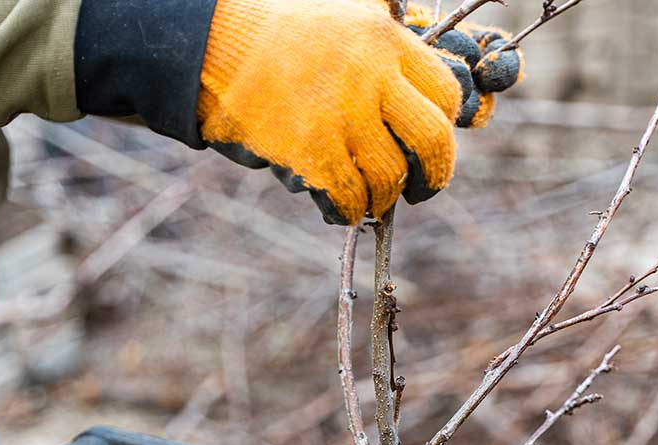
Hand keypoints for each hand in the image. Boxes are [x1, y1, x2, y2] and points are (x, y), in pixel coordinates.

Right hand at [196, 0, 522, 223]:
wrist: (209, 40)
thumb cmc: (277, 26)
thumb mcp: (347, 10)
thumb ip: (391, 39)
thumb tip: (440, 76)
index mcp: (384, 40)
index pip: (445, 93)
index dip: (448, 125)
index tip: (433, 141)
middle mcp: (370, 77)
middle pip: (432, 140)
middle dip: (434, 175)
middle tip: (420, 188)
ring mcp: (339, 116)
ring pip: (390, 176)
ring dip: (384, 197)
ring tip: (372, 199)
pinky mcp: (309, 151)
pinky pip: (349, 198)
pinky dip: (349, 211)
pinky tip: (342, 209)